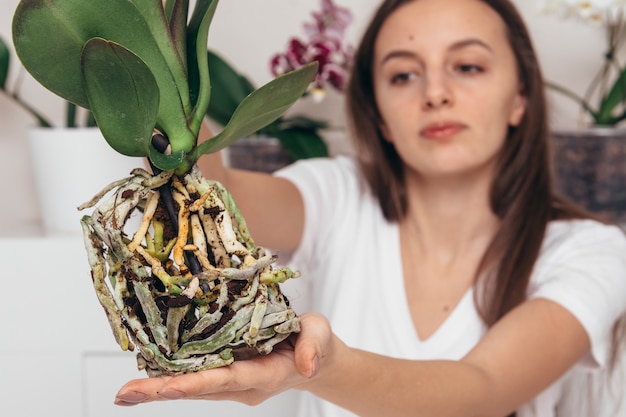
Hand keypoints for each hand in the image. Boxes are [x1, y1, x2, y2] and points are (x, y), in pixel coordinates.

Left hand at [114, 313, 331, 405]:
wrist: (316, 359)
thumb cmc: (317, 343)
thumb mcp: (320, 336)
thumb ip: (313, 348)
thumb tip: (307, 366)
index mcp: (266, 375)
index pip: (227, 378)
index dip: (196, 383)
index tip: (166, 389)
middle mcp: (244, 384)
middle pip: (200, 388)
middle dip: (162, 391)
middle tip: (125, 394)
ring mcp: (234, 382)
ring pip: (193, 386)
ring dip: (159, 389)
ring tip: (124, 392)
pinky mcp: (229, 373)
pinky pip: (198, 376)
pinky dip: (171, 377)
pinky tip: (146, 376)